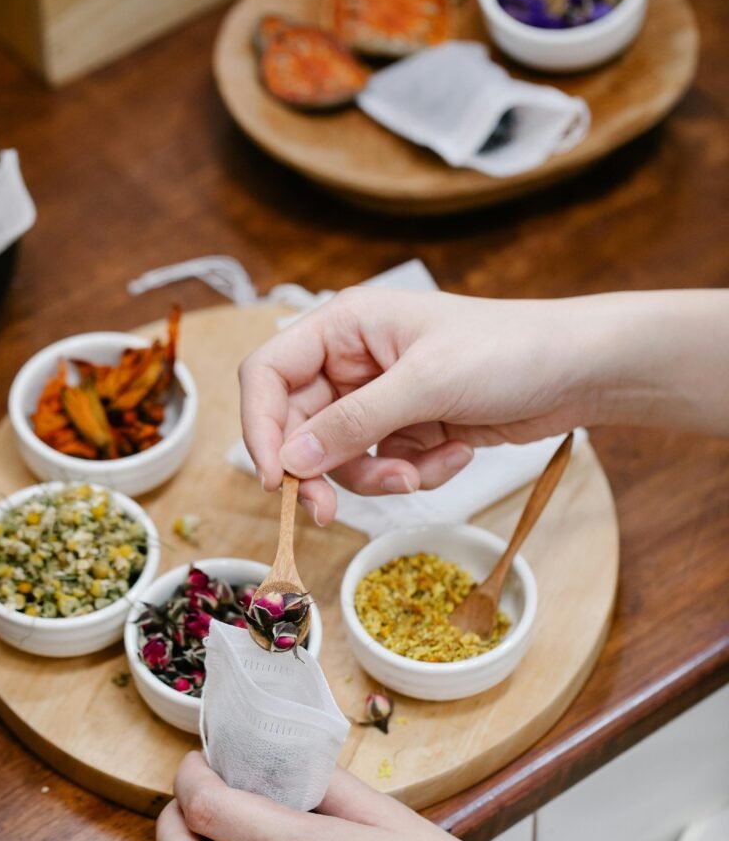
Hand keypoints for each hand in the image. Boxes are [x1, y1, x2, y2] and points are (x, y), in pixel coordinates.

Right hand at [240, 287, 728, 523]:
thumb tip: (290, 462)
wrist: (578, 371)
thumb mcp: (424, 384)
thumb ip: (352, 424)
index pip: (269, 375)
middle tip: (330, 513)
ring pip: (343, 458)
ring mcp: (381, 399)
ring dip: (381, 476)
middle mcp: (353, 361)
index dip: (261, 427)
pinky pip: (386, 467)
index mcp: (344, 327)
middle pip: (300, 428)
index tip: (275, 480)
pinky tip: (457, 453)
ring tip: (426, 470)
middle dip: (325, 470)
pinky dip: (417, 473)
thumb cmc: (508, 350)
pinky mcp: (410, 429)